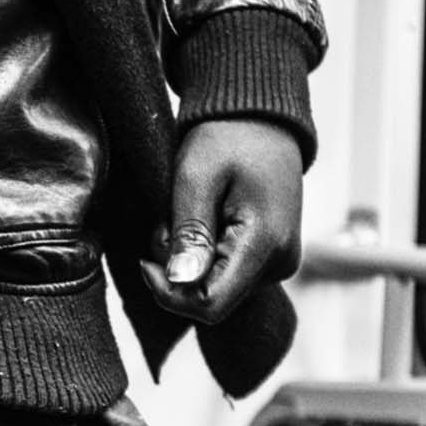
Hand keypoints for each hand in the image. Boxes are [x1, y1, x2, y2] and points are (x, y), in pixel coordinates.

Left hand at [139, 119, 303, 324]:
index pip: (210, 305)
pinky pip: (224, 273)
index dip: (169, 293)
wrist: (260, 120)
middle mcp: (280, 262)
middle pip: (209, 299)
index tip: (145, 260)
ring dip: (186, 260)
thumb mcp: (195, 178)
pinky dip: (200, 254)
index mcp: (266, 244)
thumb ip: (190, 232)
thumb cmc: (226, 139)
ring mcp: (278, 261)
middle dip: (175, 271)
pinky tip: (199, 221)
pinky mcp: (269, 257)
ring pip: (213, 287)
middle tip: (167, 224)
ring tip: (185, 215)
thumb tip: (182, 281)